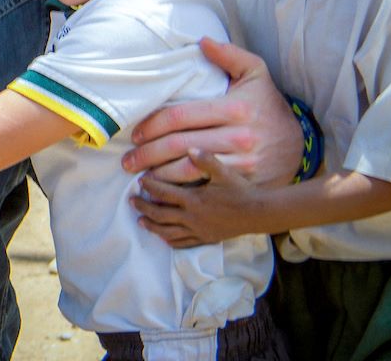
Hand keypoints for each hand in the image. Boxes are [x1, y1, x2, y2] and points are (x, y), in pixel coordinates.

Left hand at [122, 38, 300, 185]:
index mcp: (234, 107)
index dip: (153, 125)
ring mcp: (242, 162)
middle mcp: (238, 135)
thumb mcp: (256, 74)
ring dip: (159, 175)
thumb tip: (202, 41)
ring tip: (141, 176)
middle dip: (148, 154)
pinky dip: (181, 188)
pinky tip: (165, 189)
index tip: (137, 133)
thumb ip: (229, 55)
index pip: (180, 116)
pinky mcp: (244, 182)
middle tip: (128, 160)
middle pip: (178, 145)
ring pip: (189, 170)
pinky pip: (205, 186)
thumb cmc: (268, 106)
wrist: (300, 143)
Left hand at [131, 149, 264, 247]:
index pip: (164, 193)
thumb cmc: (241, 191)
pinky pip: (184, 243)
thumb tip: (190, 147)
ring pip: (168, 231)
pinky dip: (171, 240)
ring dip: (153, 226)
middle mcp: (192, 217)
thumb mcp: (224, 172)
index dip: (150, 187)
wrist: (258, 214)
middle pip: (160, 214)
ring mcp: (198, 230)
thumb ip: (206, 160)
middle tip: (131, 202)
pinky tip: (164, 238)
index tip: (140, 181)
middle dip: (143, 208)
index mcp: (193, 199)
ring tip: (140, 222)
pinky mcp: (206, 239)